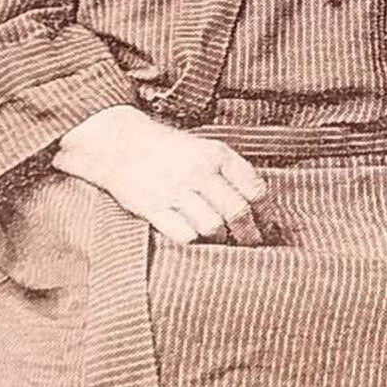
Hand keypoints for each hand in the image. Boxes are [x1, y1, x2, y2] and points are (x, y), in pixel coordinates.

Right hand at [53, 103, 267, 244]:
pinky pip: (185, 235)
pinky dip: (194, 240)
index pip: (255, 190)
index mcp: (217, 155)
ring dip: (221, 239)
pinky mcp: (154, 208)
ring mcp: (175, 190)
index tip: (266, 224)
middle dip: (248, 234)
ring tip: (222, 240)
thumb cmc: (170, 151)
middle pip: (237, 212)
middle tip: (250, 242)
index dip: (264, 213)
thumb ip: (232, 173)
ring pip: (213, 226)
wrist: (121, 144)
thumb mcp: (206, 149)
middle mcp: (199, 172)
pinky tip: (195, 236)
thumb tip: (260, 209)